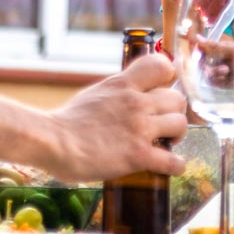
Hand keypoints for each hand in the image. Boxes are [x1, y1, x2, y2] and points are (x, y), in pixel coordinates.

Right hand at [41, 54, 188, 181]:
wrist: (52, 141)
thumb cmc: (67, 122)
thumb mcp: (95, 94)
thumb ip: (116, 94)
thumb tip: (124, 97)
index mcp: (123, 84)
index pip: (162, 65)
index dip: (168, 78)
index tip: (163, 90)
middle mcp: (136, 102)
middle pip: (177, 99)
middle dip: (174, 112)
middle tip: (164, 124)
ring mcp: (140, 128)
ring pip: (181, 125)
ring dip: (177, 136)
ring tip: (166, 143)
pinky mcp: (139, 155)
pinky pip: (174, 160)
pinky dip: (176, 166)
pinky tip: (169, 167)